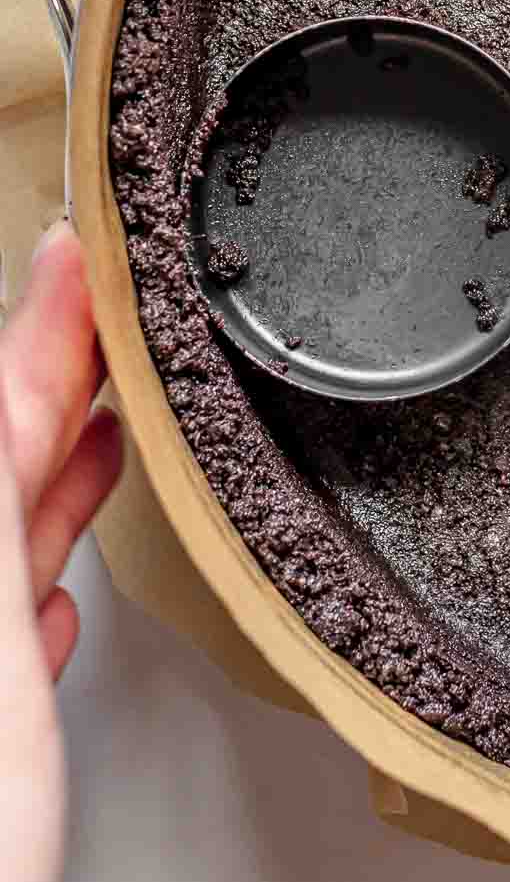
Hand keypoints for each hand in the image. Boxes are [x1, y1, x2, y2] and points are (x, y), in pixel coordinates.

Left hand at [0, 223, 121, 881]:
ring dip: (60, 474)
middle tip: (124, 316)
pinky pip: (9, 633)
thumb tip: (23, 327)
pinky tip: (67, 585)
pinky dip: (49, 587)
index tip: (91, 248)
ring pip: (0, 544)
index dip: (42, 318)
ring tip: (114, 420)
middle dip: (56, 382)